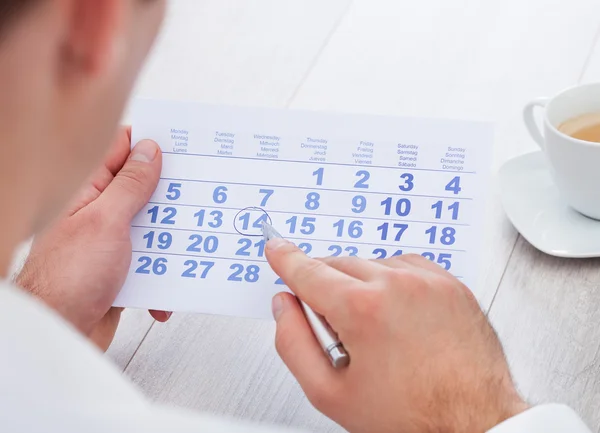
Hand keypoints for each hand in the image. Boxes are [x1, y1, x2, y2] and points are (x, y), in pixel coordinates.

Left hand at [17, 127, 169, 350]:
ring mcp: (111, 241)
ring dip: (170, 243)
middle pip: (143, 190)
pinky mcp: (121, 269)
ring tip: (183, 250)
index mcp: (88, 191)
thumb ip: (130, 185)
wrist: (59, 333)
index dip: (150, 145)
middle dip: (170, 196)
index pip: (120, 151)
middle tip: (194, 195)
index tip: (181, 146)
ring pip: (152, 228)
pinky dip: (162, 276)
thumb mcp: (107, 222)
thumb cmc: (68, 279)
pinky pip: (152, 262)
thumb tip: (148, 152)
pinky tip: (163, 293)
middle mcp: (99, 212)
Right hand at [266, 239, 528, 432]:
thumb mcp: (330, 392)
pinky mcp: (451, 284)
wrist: (475, 421)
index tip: (277, 250)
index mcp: (363, 309)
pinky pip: (406, 267)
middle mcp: (397, 285)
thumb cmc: (411, 415)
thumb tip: (284, 308)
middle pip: (338, 266)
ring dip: (361, 286)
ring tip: (376, 331)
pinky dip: (393, 282)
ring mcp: (428, 281)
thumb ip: (293, 343)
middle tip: (338, 331)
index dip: (286, 260)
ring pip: (372, 265)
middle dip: (327, 288)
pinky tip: (397, 316)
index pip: (308, 272)